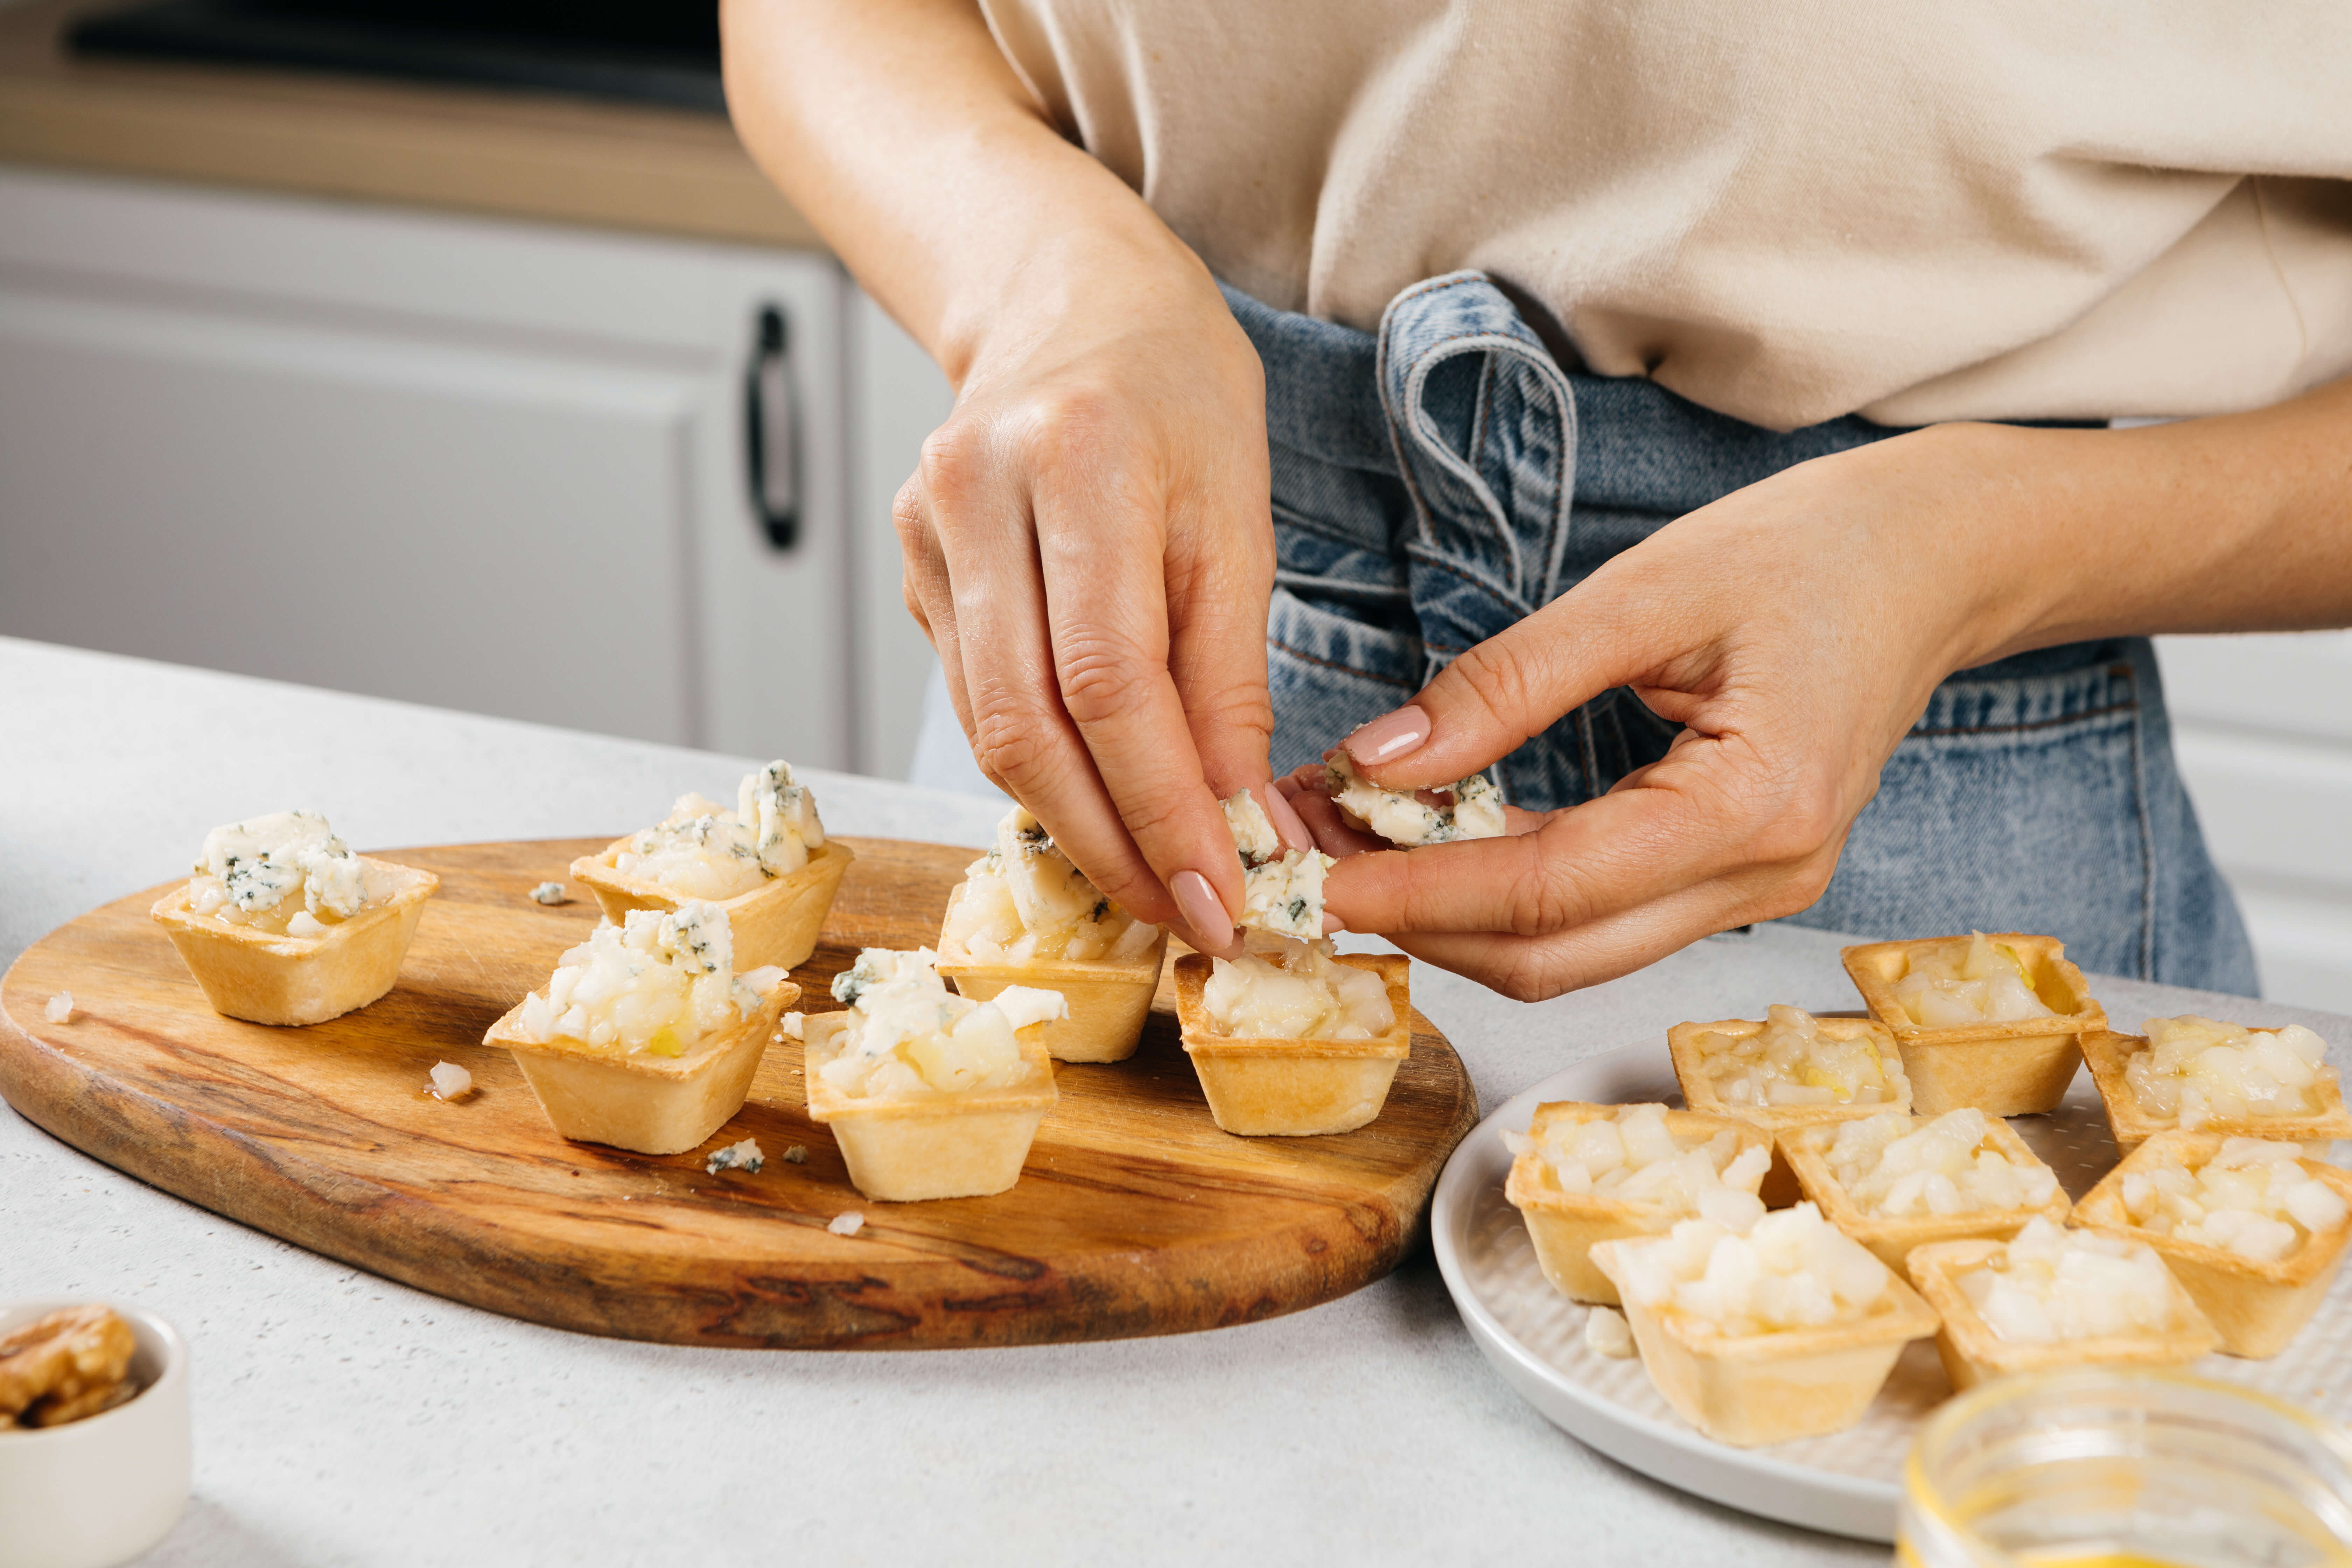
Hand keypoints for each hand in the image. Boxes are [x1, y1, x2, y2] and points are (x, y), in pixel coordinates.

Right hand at [893, 240, 1311, 953]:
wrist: (1069, 301)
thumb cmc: (1176, 395)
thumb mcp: (1238, 518)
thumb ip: (1229, 675)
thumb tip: (1236, 825)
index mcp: (1076, 461)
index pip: (1109, 683)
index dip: (1162, 810)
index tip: (1222, 897)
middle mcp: (975, 494)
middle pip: (1028, 726)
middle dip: (1113, 846)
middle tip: (1187, 920)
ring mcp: (926, 534)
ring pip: (990, 730)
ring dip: (1077, 826)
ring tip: (1157, 885)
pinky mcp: (911, 569)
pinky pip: (976, 700)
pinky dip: (1044, 769)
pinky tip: (1101, 807)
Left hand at [1300, 422, 2051, 999]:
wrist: (1930, 559)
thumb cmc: (1807, 552)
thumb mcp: (1647, 592)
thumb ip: (1511, 682)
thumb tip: (1384, 757)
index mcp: (1756, 806)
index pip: (1547, 889)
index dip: (1417, 893)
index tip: (1313, 874)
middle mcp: (1764, 877)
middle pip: (1551, 956)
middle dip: (1417, 924)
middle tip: (1306, 867)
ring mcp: (1756, 889)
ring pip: (1568, 951)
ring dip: (1450, 915)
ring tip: (1348, 847)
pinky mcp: (1734, 875)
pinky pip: (1598, 913)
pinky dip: (1504, 889)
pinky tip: (1429, 840)